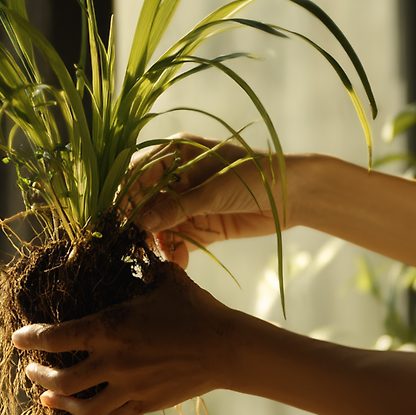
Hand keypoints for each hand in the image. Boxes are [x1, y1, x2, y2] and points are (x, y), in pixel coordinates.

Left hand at [11, 264, 239, 414]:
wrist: (226, 347)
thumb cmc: (195, 308)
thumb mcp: (164, 279)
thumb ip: (141, 265)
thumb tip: (133, 241)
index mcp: (110, 327)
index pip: (55, 337)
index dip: (31, 338)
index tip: (18, 338)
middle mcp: (113, 361)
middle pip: (60, 379)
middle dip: (38, 376)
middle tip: (30, 370)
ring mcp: (128, 387)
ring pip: (80, 406)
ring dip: (57, 401)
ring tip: (46, 396)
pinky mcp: (144, 404)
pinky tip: (76, 413)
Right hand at [127, 132, 293, 268]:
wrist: (294, 195)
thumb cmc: (255, 175)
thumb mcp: (213, 189)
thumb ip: (177, 208)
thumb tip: (142, 223)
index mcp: (176, 153)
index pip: (138, 173)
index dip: (126, 195)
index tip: (120, 218)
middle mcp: (177, 178)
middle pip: (145, 202)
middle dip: (141, 224)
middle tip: (138, 243)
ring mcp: (189, 203)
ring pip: (160, 225)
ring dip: (158, 242)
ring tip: (163, 256)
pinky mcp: (202, 226)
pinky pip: (179, 241)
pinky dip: (175, 252)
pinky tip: (177, 261)